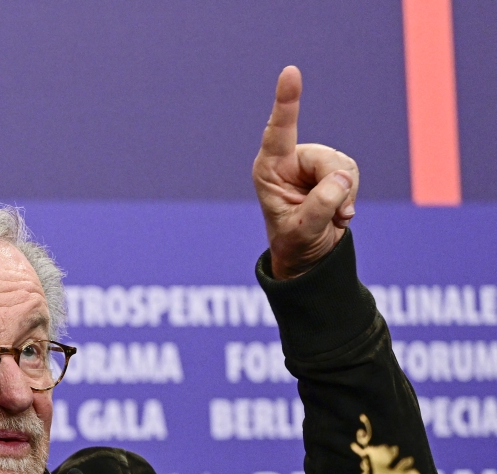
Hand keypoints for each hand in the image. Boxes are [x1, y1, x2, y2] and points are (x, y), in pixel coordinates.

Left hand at [252, 66, 359, 279]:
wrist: (307, 253)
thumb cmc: (294, 241)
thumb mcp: (303, 230)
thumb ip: (321, 204)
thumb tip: (343, 178)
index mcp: (269, 168)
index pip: (279, 130)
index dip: (287, 101)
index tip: (290, 72)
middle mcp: (290, 159)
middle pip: (327, 159)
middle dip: (336, 188)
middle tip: (332, 216)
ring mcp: (312, 163)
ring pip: (344, 166)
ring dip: (344, 196)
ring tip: (331, 217)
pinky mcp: (332, 169)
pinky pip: (353, 173)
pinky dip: (350, 197)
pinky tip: (339, 213)